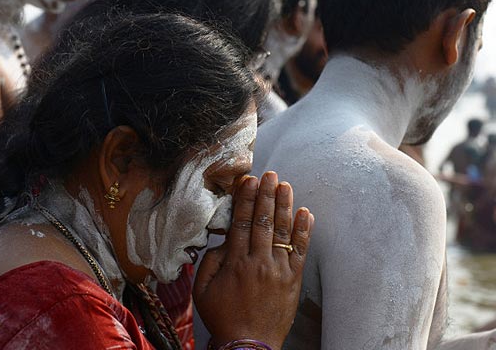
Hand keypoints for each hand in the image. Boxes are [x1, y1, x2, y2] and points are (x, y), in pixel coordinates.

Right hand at [193, 171, 313, 348]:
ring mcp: (279, 270)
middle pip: (264, 221)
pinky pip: (299, 251)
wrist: (249, 345)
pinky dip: (303, 231)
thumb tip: (225, 240)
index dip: (246, 199)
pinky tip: (305, 213)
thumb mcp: (203, 289)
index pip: (242, 222)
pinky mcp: (293, 280)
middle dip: (267, 194)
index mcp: (235, 262)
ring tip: (285, 185)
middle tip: (270, 174)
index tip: (249, 180)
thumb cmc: (223, 317)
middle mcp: (259, 262)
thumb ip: (211, 261)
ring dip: (284, 206)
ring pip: (282, 231)